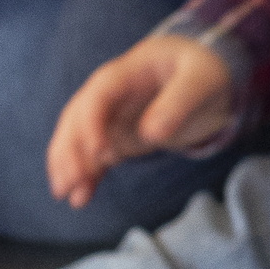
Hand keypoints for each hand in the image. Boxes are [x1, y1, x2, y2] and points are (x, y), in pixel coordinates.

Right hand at [47, 30, 239, 205]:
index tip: (97, 152)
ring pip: (78, 138)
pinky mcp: (117, 136)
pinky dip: (87, 174)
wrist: (203, 75)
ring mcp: (111, 116)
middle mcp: (111, 94)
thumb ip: (178, 102)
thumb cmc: (202, 71)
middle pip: (78, 118)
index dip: (92, 122)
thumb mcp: (200, 80)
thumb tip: (151, 132)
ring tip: (67, 194)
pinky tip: (81, 197)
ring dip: (70, 165)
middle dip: (70, 149)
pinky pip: (94, 155)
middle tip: (69, 181)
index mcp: (127, 72)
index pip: (99, 95)